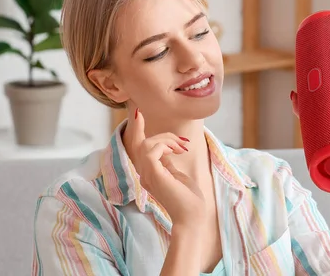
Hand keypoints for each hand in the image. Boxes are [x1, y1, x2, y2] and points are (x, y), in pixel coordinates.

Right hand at [129, 109, 205, 226]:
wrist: (193, 216)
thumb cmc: (189, 199)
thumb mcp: (177, 175)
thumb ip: (168, 162)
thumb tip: (167, 148)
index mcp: (150, 173)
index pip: (138, 148)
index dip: (137, 129)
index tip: (138, 112)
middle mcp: (145, 174)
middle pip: (141, 143)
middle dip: (161, 134)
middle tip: (182, 141)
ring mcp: (147, 175)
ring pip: (147, 144)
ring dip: (167, 139)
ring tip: (182, 147)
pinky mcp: (154, 175)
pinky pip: (151, 150)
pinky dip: (166, 145)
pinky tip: (179, 151)